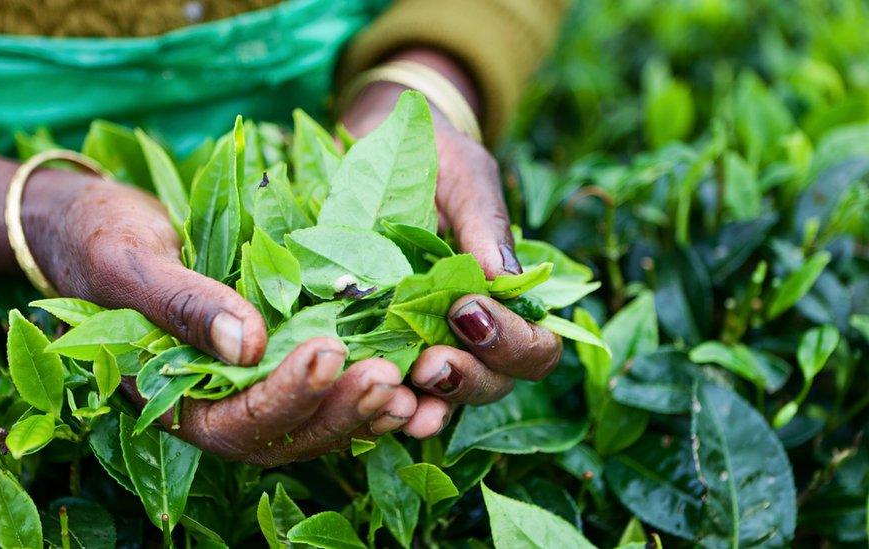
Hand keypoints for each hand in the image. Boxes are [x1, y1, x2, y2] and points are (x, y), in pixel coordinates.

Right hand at [0, 141, 413, 464]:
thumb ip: (178, 305)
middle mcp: (213, 403)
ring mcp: (246, 385)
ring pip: (310, 422)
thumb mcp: (127, 262)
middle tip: (388, 377)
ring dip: (359, 409)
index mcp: (170, 396)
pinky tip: (403, 373)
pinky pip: (320, 390)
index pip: (233, 420)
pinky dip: (359, 388)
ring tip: (408, 384)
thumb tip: (244, 344)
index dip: (284, 395)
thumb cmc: (97, 239)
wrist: (95, 224)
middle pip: (283, 435)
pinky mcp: (272, 358)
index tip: (327, 353)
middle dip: (337, 411)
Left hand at [341, 50, 562, 438]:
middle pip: (492, 384)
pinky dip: (385, 401)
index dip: (512, 344)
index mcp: (505, 296)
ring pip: (443, 398)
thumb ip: (485, 225)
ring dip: (427, 403)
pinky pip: (388, 386)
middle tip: (432, 363)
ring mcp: (423, 341)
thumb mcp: (466, 178)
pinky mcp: (376, 341)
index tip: (469, 312)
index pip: (534, 348)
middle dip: (467, 379)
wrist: (377, 143)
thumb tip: (501, 280)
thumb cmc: (436, 156)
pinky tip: (373, 401)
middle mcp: (470, 331)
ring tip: (402, 394)